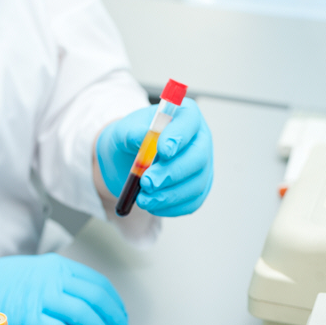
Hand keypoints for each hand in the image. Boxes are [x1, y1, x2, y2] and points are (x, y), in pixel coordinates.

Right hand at [0, 253, 132, 324]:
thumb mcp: (35, 270)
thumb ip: (62, 284)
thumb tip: (90, 306)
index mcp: (57, 266)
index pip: (98, 284)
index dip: (115, 304)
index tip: (120, 317)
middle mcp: (53, 278)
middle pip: (96, 300)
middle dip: (114, 321)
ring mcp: (41, 298)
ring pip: (85, 316)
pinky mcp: (29, 319)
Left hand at [96, 98, 212, 215]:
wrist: (126, 161)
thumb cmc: (129, 140)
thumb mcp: (122, 132)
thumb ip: (131, 133)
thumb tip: (143, 136)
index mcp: (184, 116)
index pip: (190, 122)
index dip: (179, 136)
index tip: (162, 150)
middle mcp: (199, 140)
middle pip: (198, 157)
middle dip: (172, 173)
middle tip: (147, 182)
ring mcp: (202, 167)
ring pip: (195, 184)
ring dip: (168, 195)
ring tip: (142, 199)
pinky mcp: (198, 189)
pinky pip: (191, 203)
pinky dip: (170, 208)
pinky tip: (152, 205)